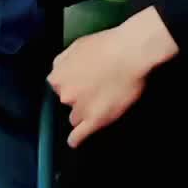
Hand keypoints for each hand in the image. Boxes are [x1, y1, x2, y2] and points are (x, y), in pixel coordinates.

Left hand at [49, 6, 177, 147]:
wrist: (129, 53)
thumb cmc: (106, 45)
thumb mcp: (76, 45)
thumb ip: (63, 61)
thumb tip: (58, 71)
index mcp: (57, 77)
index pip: (58, 86)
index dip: (71, 82)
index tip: (82, 80)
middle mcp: (64, 95)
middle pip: (67, 101)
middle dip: (77, 97)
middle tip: (95, 88)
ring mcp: (79, 110)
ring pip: (75, 117)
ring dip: (83, 112)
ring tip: (100, 104)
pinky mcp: (95, 121)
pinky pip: (79, 136)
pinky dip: (76, 139)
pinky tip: (75, 141)